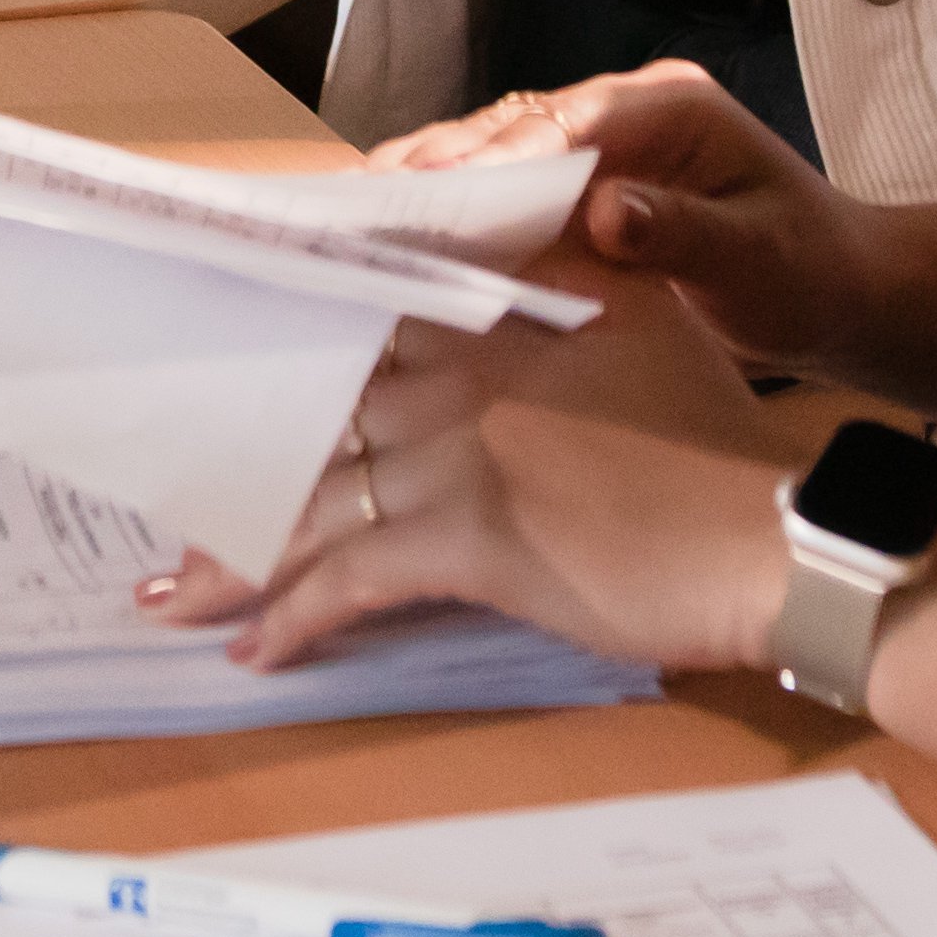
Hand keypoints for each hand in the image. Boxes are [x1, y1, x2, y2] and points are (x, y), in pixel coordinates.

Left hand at [146, 284, 803, 675]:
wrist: (773, 529)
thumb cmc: (711, 440)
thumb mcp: (635, 323)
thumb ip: (553, 291)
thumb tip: (495, 284)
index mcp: (494, 305)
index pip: (354, 312)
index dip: (272, 349)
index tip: (200, 378)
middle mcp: (460, 362)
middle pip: (315, 408)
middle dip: (232, 459)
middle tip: (163, 500)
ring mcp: (458, 446)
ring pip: (315, 498)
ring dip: (235, 558)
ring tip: (174, 595)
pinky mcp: (469, 535)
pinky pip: (353, 577)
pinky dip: (297, 618)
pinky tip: (258, 652)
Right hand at [379, 62, 873, 379]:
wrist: (841, 292)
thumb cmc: (810, 275)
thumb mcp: (758, 261)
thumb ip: (682, 235)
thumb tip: (606, 213)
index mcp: (670, 108)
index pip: (565, 123)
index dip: (498, 160)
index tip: (437, 195)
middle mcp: (628, 109)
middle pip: (518, 124)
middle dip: (444, 161)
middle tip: (366, 197)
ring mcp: (606, 141)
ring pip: (504, 146)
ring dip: (439, 176)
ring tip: (361, 206)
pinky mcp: (591, 179)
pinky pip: (514, 181)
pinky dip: (462, 201)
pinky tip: (410, 223)